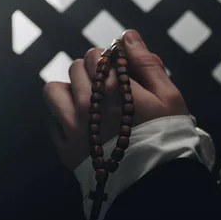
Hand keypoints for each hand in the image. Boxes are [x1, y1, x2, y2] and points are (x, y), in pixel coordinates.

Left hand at [43, 30, 189, 169]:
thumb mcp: (169, 97)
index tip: (121, 71)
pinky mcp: (65, 148)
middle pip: (76, 68)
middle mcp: (87, 103)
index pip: (97, 54)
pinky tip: (84, 124)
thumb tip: (128, 36)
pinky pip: (52, 120)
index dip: (111, 59)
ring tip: (89, 103)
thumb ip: (146, 64)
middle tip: (111, 89)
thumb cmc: (167, 136)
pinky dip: (63, 116)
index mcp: (112, 88)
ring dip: (70, 91)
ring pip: (54, 90)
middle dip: (93, 73)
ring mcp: (72, 127)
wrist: (155, 183)